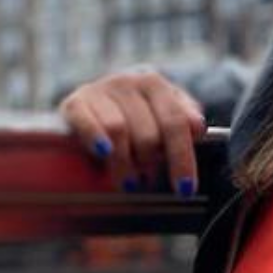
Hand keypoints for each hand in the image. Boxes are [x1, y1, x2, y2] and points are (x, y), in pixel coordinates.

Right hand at [59, 71, 205, 195]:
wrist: (92, 101)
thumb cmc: (136, 115)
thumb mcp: (162, 113)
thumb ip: (183, 120)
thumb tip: (197, 129)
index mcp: (156, 85)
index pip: (175, 123)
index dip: (182, 158)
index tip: (185, 189)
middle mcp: (129, 82)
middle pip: (148, 134)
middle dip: (150, 163)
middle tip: (146, 179)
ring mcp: (101, 90)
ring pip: (119, 131)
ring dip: (125, 163)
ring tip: (128, 181)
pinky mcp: (75, 102)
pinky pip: (87, 122)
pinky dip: (96, 138)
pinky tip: (103, 152)